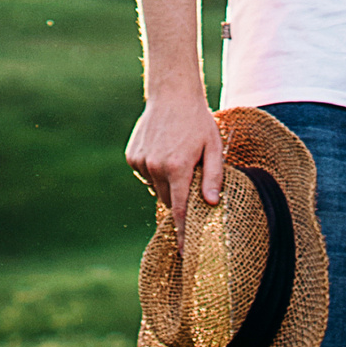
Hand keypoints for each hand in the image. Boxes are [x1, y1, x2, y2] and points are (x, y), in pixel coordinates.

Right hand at [126, 93, 224, 231]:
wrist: (172, 94)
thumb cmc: (198, 121)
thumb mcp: (213, 147)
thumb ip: (213, 177)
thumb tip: (210, 204)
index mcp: (178, 167)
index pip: (180, 210)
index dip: (183, 232)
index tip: (183, 252)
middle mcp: (156, 167)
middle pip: (169, 200)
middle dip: (180, 196)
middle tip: (191, 176)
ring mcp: (141, 162)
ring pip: (156, 188)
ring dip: (167, 182)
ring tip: (178, 157)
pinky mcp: (132, 157)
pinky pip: (146, 175)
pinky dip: (155, 171)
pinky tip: (164, 151)